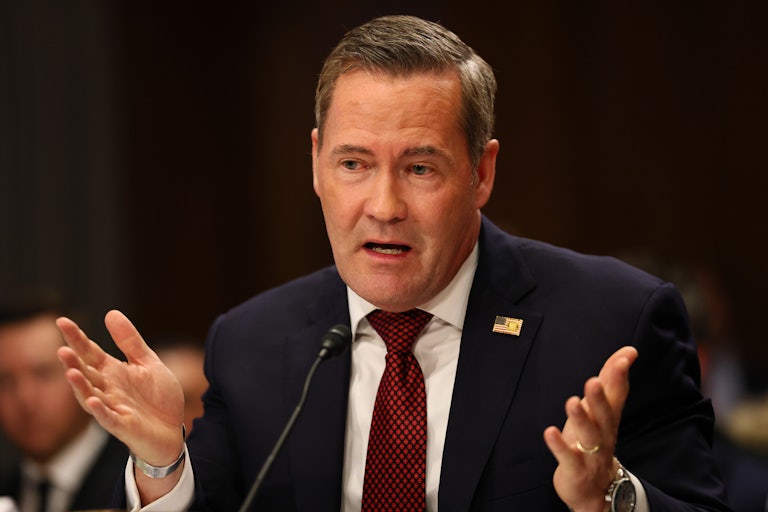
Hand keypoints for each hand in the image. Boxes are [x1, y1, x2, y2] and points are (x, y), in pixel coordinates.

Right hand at [56, 310, 184, 467]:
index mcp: (113, 372)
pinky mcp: (123, 425)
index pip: (90, 352)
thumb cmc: (158, 397)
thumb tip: (111, 313)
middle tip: (62, 349)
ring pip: (90, 396)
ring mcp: (113, 407)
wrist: (173, 429)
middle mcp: (108, 389)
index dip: (76, 338)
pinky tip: (93, 401)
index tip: (62, 321)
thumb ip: (130, 341)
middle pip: (86, 373)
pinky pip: (108, 418)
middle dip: (74, 363)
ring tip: (70, 372)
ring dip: (80, 386)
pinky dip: (100, 411)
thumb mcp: (147, 363)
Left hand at [543, 346, 637, 511]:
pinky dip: (559, 446)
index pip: (617, 395)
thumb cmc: (595, 442)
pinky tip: (549, 432)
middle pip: (604, 416)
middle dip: (599, 398)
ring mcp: (590, 454)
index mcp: (609, 419)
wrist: (596, 491)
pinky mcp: (575, 470)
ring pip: (589, 436)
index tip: (626, 356)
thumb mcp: (601, 411)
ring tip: (572, 401)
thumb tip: (627, 352)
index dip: (620, 376)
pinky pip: (568, 458)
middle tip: (592, 380)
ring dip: (581, 419)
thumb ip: (611, 382)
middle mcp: (604, 435)